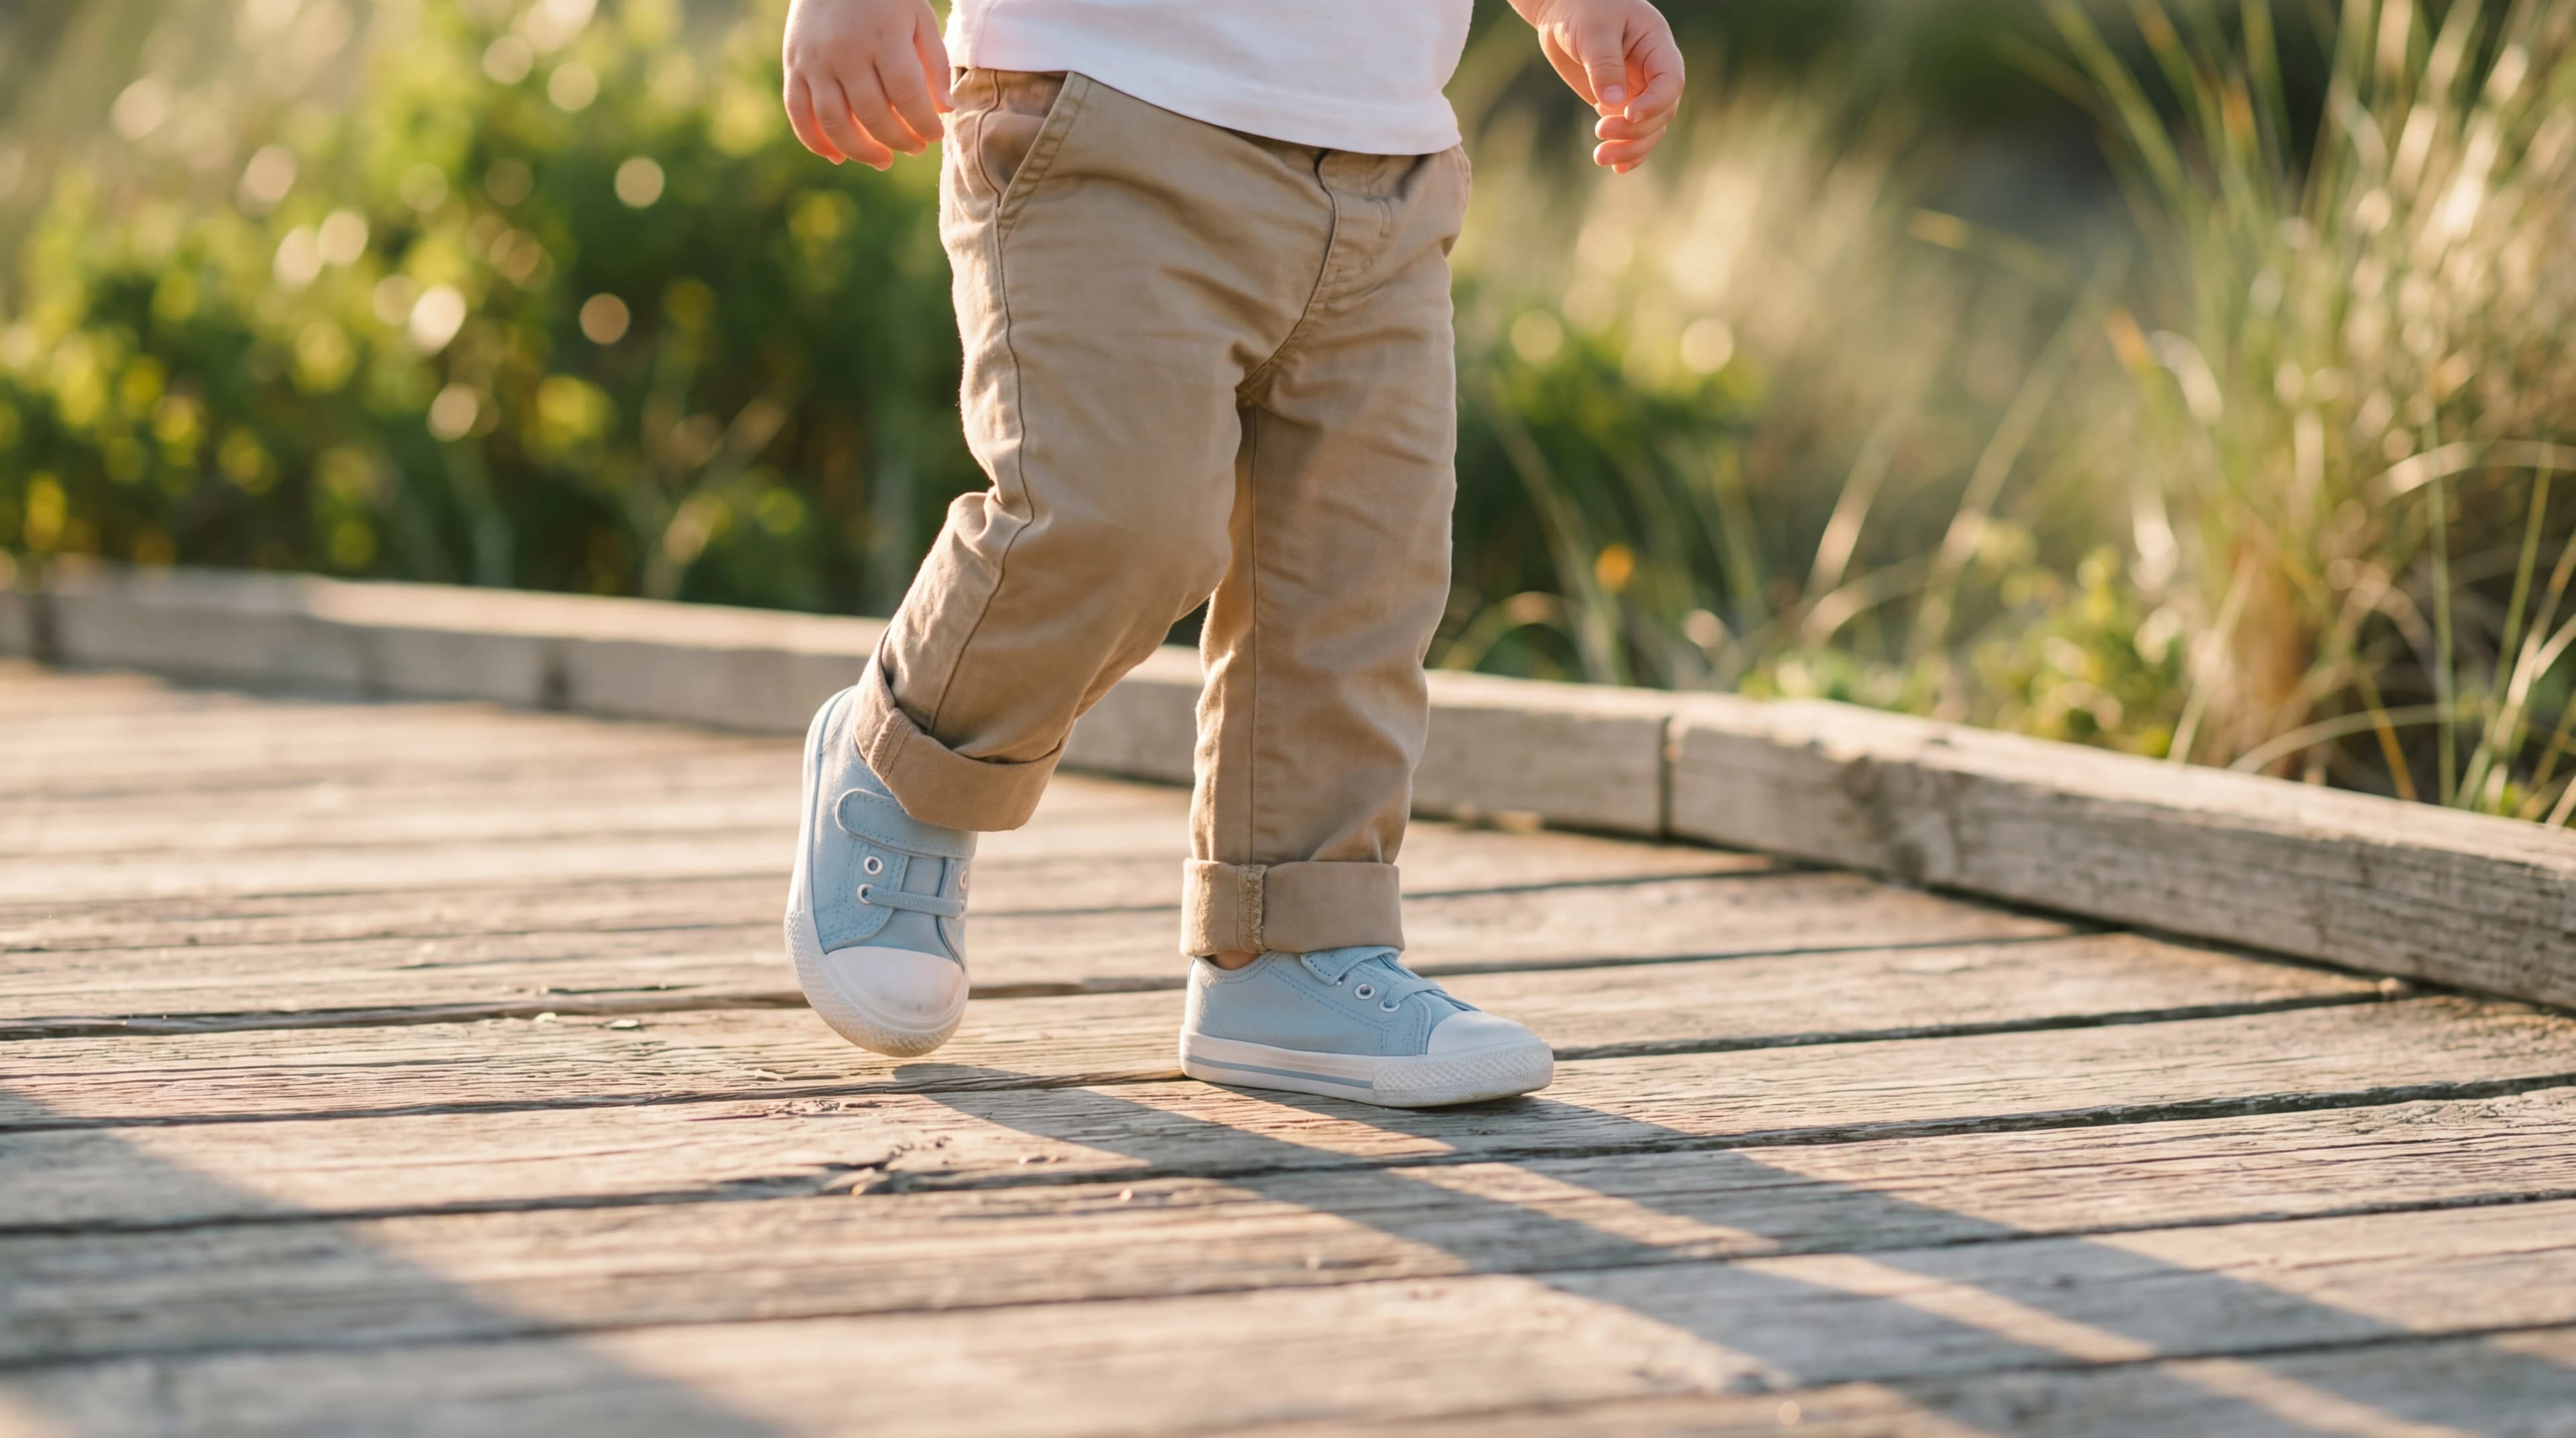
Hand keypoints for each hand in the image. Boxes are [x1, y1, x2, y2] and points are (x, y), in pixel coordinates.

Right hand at [781, 0, 951, 168]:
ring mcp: (815, 61)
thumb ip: (934, 62)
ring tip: (883, 160)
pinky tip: (836, 156)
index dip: (924, 123)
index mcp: (883, 38)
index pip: (907, 95)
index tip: (936, 134)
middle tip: (916, 148)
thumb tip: (945, 110)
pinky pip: (798, 112)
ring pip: (834, 122)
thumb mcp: (918, 16)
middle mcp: (846, 52)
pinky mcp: (793, 65)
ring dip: (860, 150)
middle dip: (899, 140)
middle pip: (872, 114)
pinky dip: (814, 140)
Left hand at [1509, 0, 1684, 171]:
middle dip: (1636, 130)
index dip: (1656, 102)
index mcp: (1656, 46)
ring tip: (1601, 157)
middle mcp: (1652, 71)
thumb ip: (1604, 64)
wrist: (1563, 8)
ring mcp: (1637, 88)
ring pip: (1649, 128)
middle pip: (1662, 112)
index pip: (1671, 81)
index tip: (1629, 112)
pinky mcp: (1617, 101)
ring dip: (1630, 147)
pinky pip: (1631, 131)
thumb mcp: (1593, 31)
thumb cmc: (1584, 7)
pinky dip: (1627, 150)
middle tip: (1601, 132)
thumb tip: (1613, 103)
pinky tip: (1615, 167)